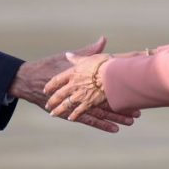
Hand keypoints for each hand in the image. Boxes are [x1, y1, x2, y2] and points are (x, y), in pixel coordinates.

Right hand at [9, 38, 135, 132]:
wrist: (29, 80)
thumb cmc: (49, 66)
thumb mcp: (67, 58)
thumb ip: (88, 52)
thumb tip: (103, 39)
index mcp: (81, 76)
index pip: (104, 81)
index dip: (120, 86)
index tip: (135, 88)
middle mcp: (79, 90)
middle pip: (105, 99)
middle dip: (123, 105)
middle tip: (139, 110)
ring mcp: (75, 102)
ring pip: (100, 112)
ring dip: (116, 117)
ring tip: (131, 121)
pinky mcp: (69, 112)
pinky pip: (88, 119)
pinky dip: (101, 125)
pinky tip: (114, 129)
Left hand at [44, 53, 112, 120]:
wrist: (112, 74)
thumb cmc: (102, 63)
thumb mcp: (87, 58)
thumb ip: (76, 58)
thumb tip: (68, 54)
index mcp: (72, 73)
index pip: (56, 80)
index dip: (50, 85)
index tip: (46, 90)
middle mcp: (73, 85)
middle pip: (59, 94)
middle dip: (52, 101)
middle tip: (47, 105)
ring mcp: (80, 95)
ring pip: (66, 104)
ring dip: (58, 110)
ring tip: (53, 114)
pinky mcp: (88, 103)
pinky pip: (78, 111)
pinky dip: (74, 115)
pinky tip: (70, 118)